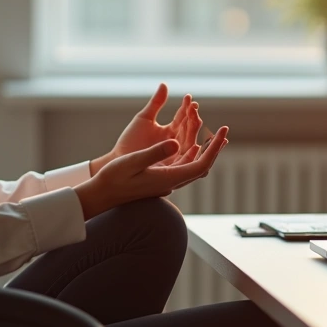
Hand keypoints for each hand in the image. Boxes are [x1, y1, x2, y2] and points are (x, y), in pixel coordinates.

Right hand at [74, 127, 228, 219]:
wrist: (103, 195)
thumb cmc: (114, 178)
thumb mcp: (134, 161)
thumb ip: (155, 152)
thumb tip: (176, 142)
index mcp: (169, 178)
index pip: (201, 164)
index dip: (215, 148)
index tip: (224, 132)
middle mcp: (171, 183)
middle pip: (202, 166)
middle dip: (214, 148)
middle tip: (224, 131)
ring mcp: (166, 183)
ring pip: (193, 167)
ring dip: (203, 151)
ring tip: (211, 135)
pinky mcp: (160, 181)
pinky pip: (183, 167)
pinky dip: (191, 154)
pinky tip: (189, 145)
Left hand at [89, 83, 203, 175]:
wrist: (119, 160)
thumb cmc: (130, 140)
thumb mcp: (144, 118)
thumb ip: (156, 103)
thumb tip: (164, 84)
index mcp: (170, 130)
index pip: (182, 117)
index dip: (186, 107)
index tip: (188, 97)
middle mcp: (176, 142)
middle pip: (189, 129)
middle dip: (193, 118)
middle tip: (193, 107)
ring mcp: (175, 154)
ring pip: (190, 142)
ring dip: (194, 131)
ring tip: (195, 119)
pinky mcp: (173, 167)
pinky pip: (187, 160)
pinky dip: (194, 153)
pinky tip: (196, 145)